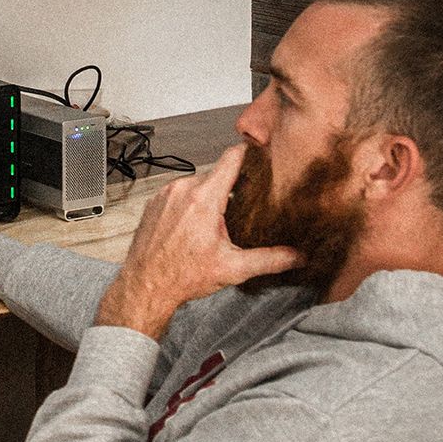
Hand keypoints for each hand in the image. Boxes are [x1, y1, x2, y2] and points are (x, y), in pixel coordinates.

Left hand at [94, 144, 303, 339]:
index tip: (260, 157)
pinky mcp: (155, 201)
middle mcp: (182, 189)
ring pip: (197, 184)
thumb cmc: (181, 276)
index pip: (231, 158)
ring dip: (207, 198)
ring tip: (214, 223)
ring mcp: (165, 194)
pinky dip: (189, 204)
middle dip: (229, 189)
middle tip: (240, 209)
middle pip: (216, 175)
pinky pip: (179, 192)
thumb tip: (297, 257)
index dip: (249, 155)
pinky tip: (193, 226)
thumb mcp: (232, 268)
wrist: (145, 286)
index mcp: (204, 199)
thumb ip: (269, 259)